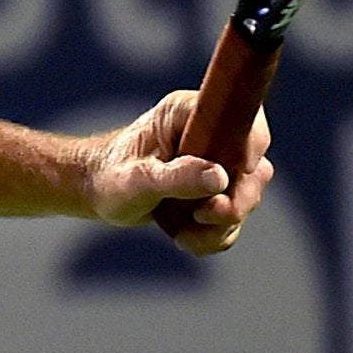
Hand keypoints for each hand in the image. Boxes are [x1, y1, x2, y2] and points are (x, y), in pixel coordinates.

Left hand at [86, 93, 273, 255]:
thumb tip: (220, 177)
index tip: (238, 173)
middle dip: (237, 201)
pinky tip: (186, 238)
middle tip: (205, 215)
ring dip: (222, 224)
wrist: (97, 194)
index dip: (251, 144)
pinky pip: (234, 218)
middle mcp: (208, 134)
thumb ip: (177, 177)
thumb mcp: (138, 180)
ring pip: (247, 195)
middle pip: (255, 166)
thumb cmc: (109, 177)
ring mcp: (215, 163)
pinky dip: (216, 235)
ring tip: (184, 235)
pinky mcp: (215, 190)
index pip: (241, 116)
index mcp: (188, 114)